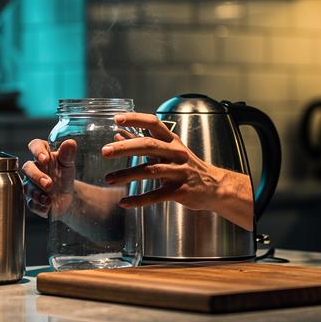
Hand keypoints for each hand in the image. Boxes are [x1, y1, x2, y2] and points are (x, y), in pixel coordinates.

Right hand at [22, 138, 76, 217]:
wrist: (67, 196)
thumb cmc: (64, 175)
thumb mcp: (67, 163)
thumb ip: (68, 153)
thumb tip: (70, 142)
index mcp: (42, 154)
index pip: (34, 145)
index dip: (36, 151)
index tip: (44, 159)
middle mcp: (33, 168)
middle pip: (27, 168)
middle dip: (37, 176)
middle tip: (49, 184)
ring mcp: (31, 185)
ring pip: (27, 187)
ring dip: (37, 193)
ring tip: (49, 199)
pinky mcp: (32, 200)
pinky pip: (31, 203)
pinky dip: (40, 205)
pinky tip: (47, 206)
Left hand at [101, 113, 254, 229]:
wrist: (215, 187)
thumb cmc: (188, 167)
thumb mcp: (169, 151)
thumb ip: (144, 143)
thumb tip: (118, 135)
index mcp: (173, 141)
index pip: (153, 124)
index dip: (136, 119)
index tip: (117, 119)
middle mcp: (177, 154)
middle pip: (149, 146)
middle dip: (125, 148)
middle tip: (105, 151)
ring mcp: (179, 172)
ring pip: (150, 171)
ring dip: (127, 175)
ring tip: (109, 179)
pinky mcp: (180, 191)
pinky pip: (156, 196)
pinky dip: (138, 200)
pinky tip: (124, 202)